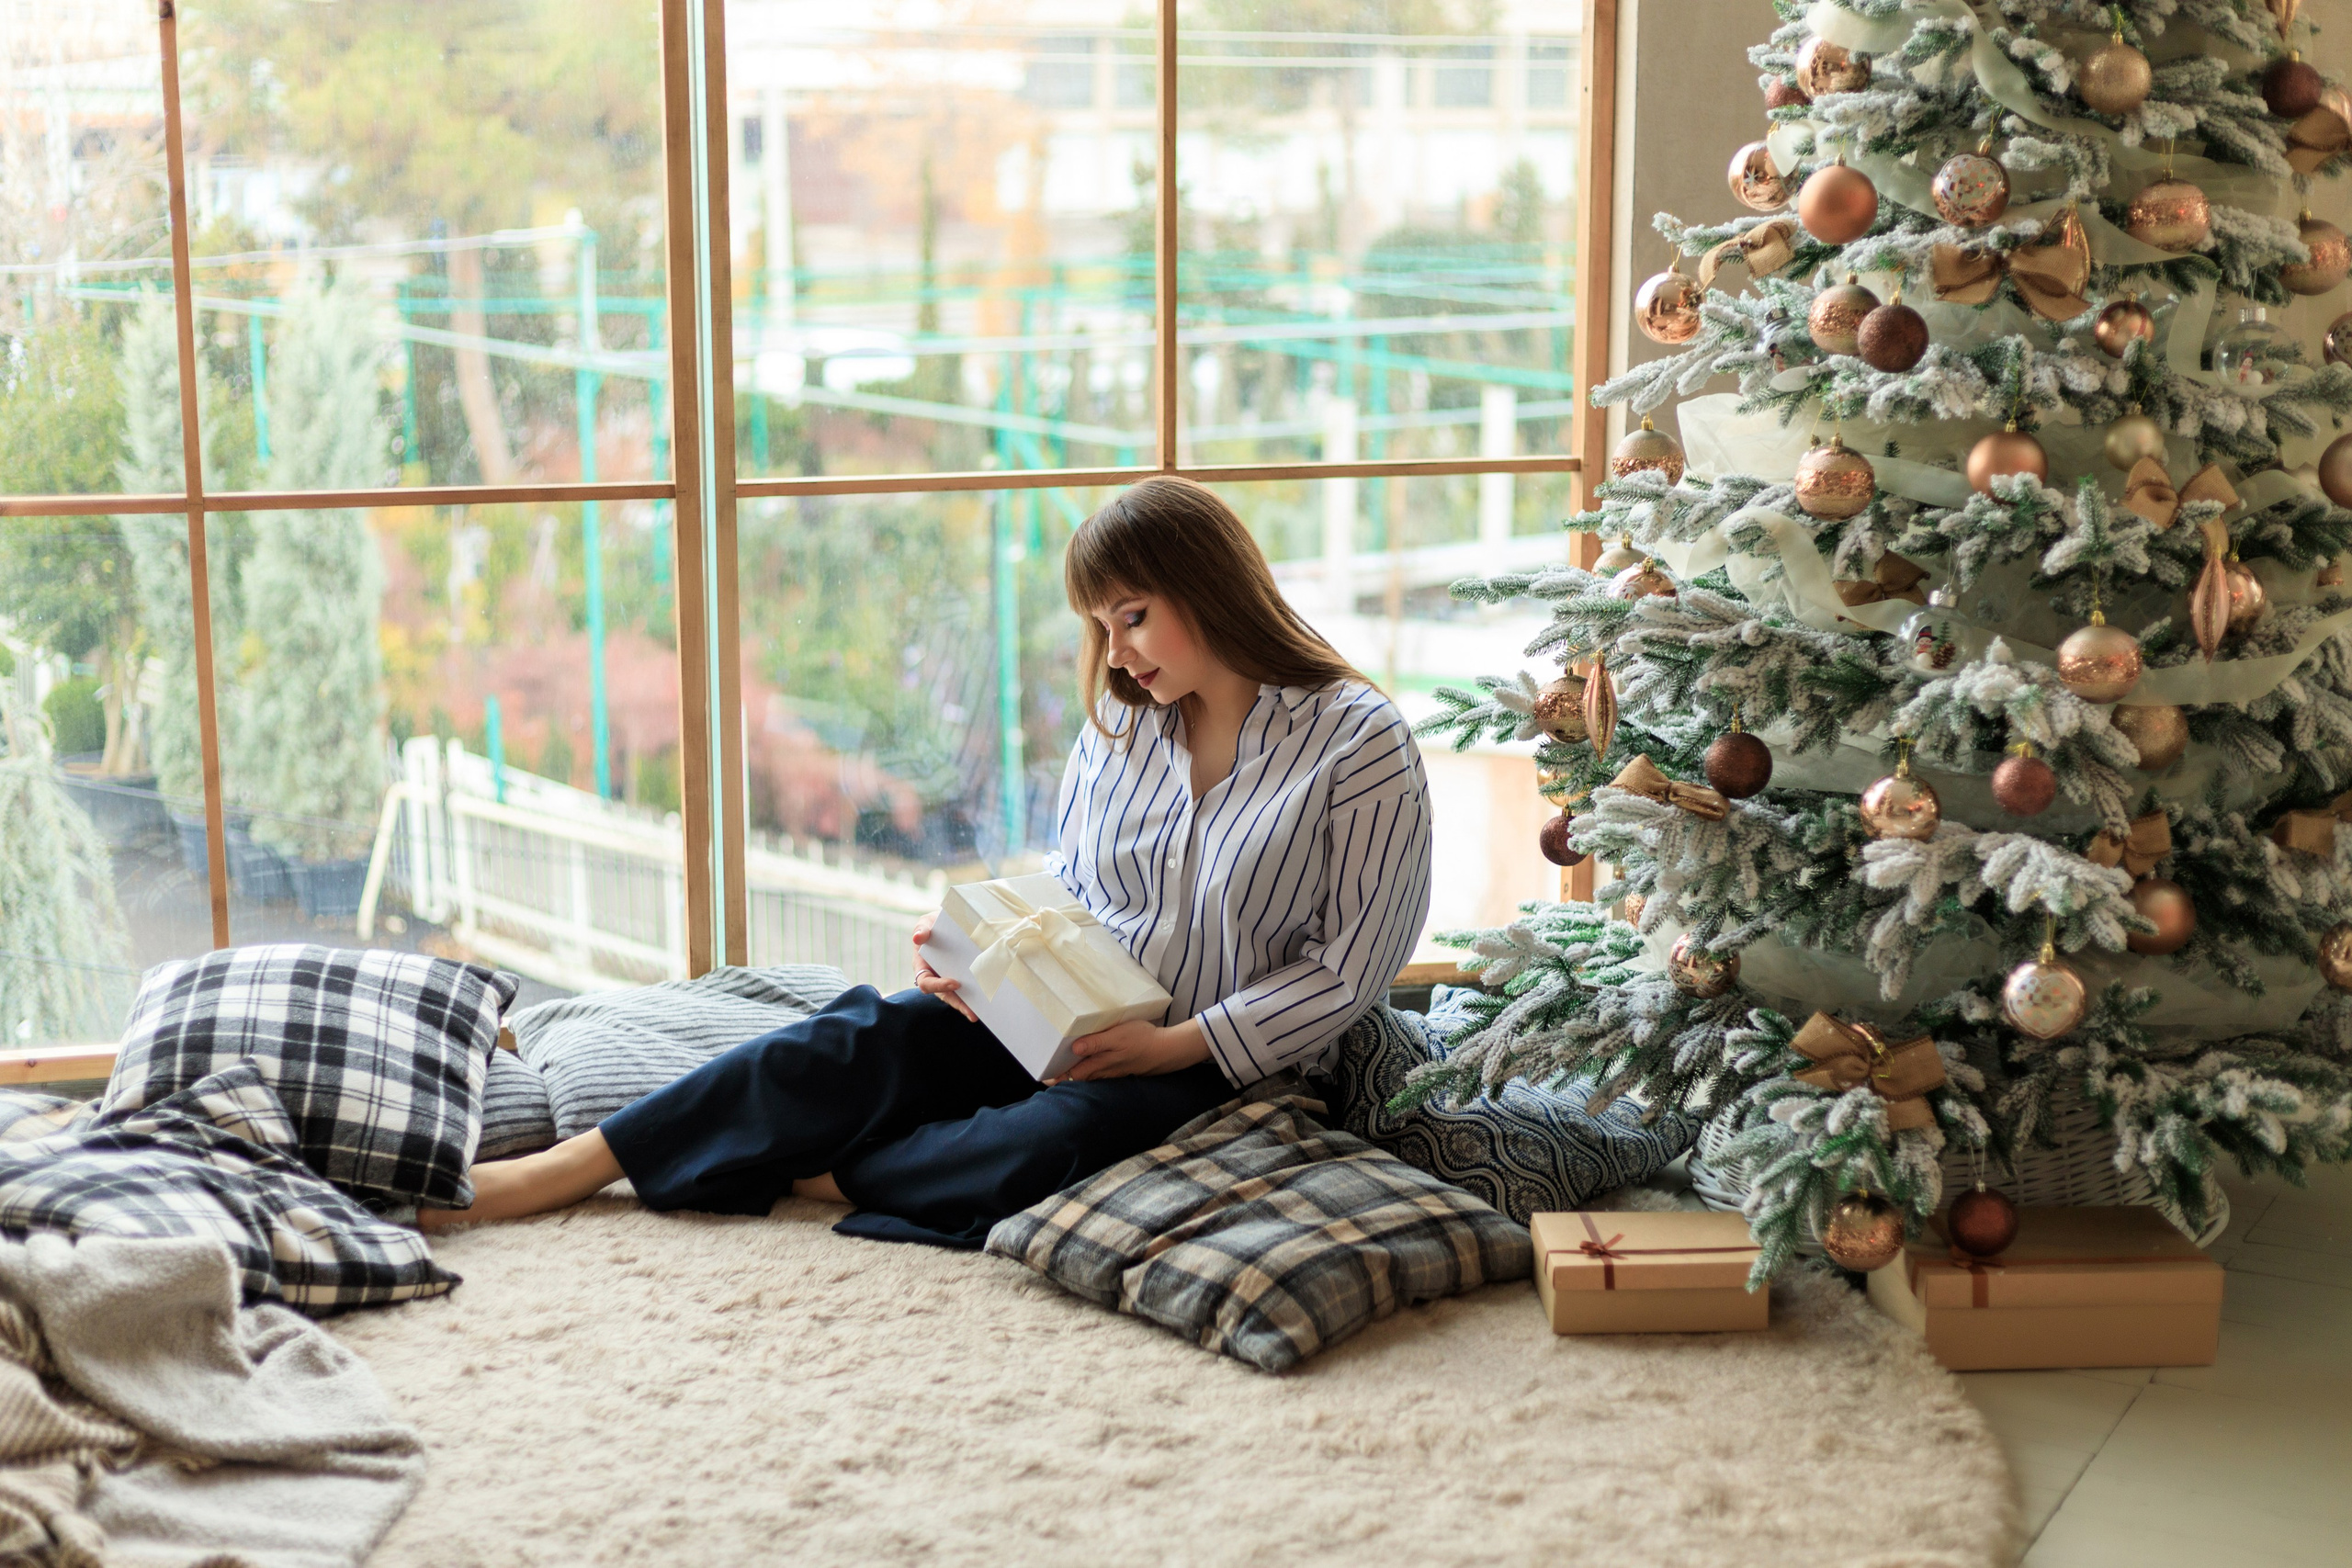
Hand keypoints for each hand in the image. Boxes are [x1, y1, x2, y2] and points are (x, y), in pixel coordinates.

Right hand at [911, 911, 977, 1022]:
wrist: (949, 924)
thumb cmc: (934, 925)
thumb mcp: (926, 924)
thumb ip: (922, 930)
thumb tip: (918, 938)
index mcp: (923, 967)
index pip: (926, 982)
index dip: (939, 986)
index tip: (955, 983)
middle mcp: (935, 977)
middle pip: (944, 995)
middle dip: (958, 1003)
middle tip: (971, 1012)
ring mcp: (949, 979)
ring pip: (956, 997)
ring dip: (968, 1005)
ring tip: (981, 1013)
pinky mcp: (962, 978)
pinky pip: (967, 991)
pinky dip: (976, 996)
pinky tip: (988, 1001)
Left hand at [1054, 1018, 1210, 1081]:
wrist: (1167, 1050)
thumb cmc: (1142, 1039)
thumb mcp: (1118, 1036)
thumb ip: (1096, 1042)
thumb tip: (1074, 1048)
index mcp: (1100, 1063)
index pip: (1073, 1074)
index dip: (1057, 1076)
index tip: (1044, 1076)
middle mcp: (1104, 1071)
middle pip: (1079, 1077)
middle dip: (1063, 1076)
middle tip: (1049, 1072)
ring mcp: (1113, 1071)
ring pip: (1089, 1076)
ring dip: (1075, 1074)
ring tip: (1063, 1070)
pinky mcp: (1121, 1068)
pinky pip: (1100, 1073)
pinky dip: (1089, 1070)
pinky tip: (1089, 1064)